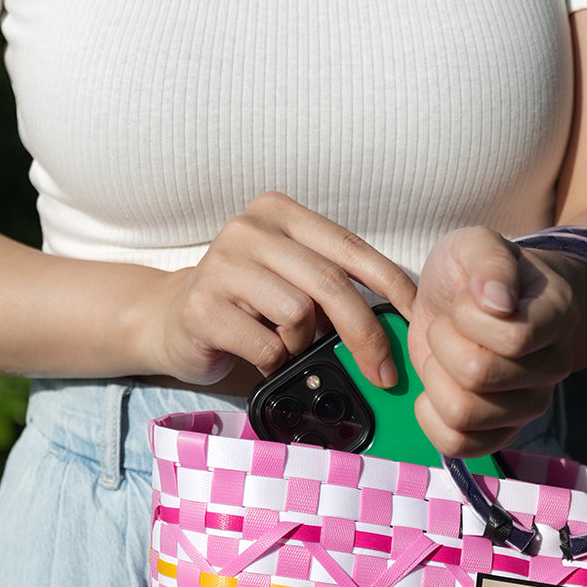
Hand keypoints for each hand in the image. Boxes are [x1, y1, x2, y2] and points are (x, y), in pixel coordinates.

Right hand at [140, 192, 416, 389]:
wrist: (170, 320)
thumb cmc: (246, 306)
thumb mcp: (293, 281)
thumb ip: (333, 286)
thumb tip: (393, 323)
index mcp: (280, 213)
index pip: (350, 248)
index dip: (391, 284)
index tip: (416, 318)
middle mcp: (250, 229)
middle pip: (330, 284)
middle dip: (364, 335)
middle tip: (383, 373)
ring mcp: (222, 264)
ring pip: (298, 314)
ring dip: (301, 345)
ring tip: (284, 346)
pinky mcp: (202, 306)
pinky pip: (267, 345)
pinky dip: (273, 361)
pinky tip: (259, 356)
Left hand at [407, 227, 578, 457]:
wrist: (473, 301)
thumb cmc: (477, 273)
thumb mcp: (476, 244)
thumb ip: (488, 261)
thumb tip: (498, 301)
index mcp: (557, 316)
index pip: (512, 339)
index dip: (469, 317)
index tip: (465, 300)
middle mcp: (553, 366)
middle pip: (479, 376)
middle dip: (443, 343)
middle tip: (447, 326)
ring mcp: (529, 405)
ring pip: (464, 414)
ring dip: (435, 379)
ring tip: (443, 356)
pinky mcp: (501, 433)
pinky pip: (458, 446)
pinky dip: (430, 418)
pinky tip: (433, 390)